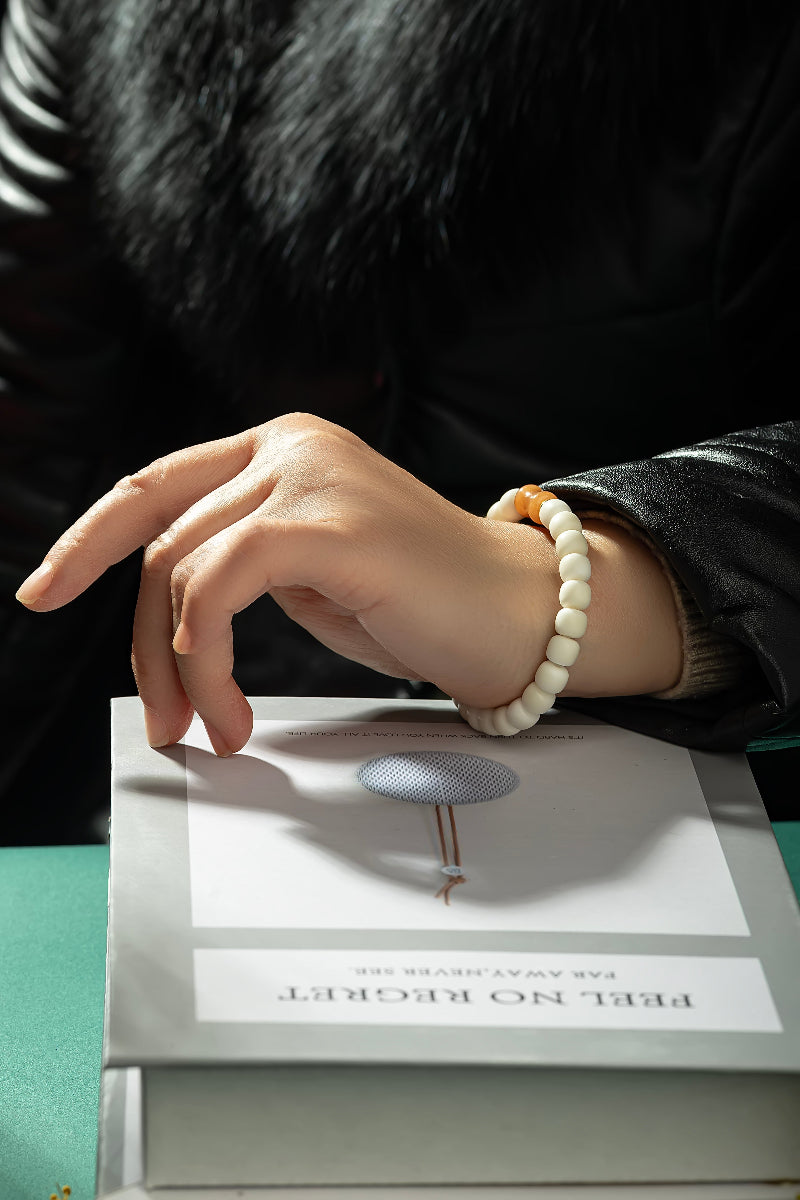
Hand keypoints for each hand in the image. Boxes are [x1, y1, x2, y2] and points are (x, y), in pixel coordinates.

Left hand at [16, 414, 559, 753]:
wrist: (518, 616)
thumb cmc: (423, 605)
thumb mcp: (309, 576)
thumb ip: (243, 563)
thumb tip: (167, 613)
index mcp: (282, 450)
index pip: (156, 486)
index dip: (88, 540)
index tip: (43, 592)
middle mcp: (290, 446)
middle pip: (160, 539)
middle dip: (139, 643)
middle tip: (161, 719)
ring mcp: (310, 475)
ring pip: (179, 568)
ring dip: (177, 667)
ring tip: (209, 727)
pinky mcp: (327, 521)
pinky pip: (218, 586)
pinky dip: (204, 655)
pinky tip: (227, 705)